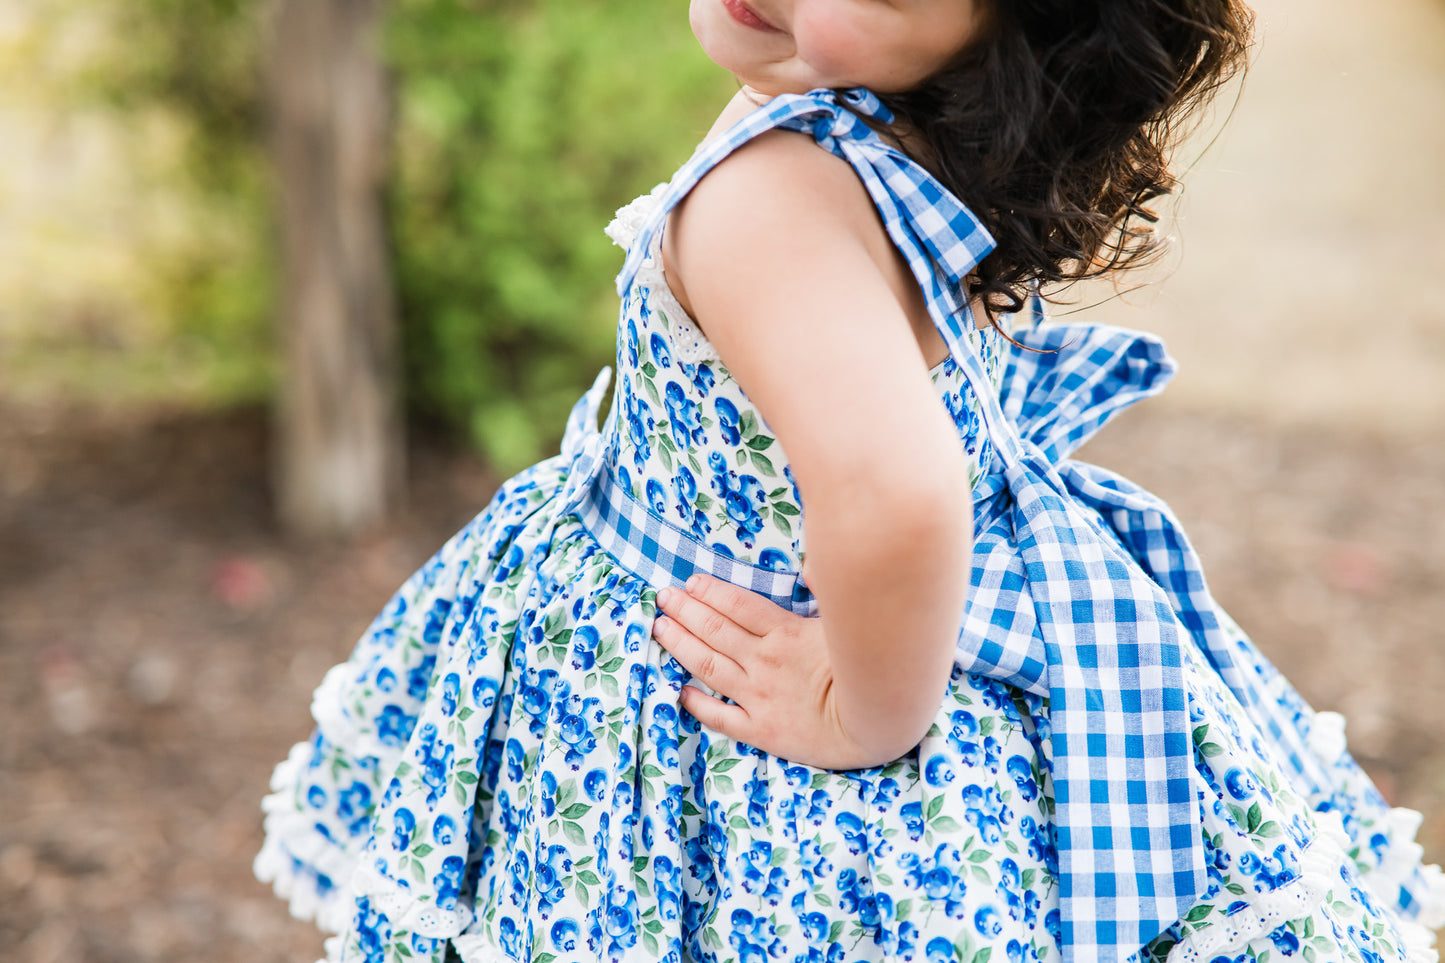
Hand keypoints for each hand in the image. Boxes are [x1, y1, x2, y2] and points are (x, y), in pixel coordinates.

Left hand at [650, 573, 876, 769]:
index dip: (710, 592)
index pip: (738, 605)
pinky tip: (680, 691)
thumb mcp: (849, 620)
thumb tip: (812, 564)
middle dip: (685, 610)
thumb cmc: (871, 668)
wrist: (878, 724)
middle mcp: (764, 662)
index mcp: (785, 633)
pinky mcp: (761, 730)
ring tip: (659, 628)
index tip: (690, 582)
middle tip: (663, 596)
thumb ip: (827, 589)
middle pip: (715, 629)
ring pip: (708, 664)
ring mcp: (758, 697)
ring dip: (680, 644)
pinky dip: (697, 702)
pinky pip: (720, 716)